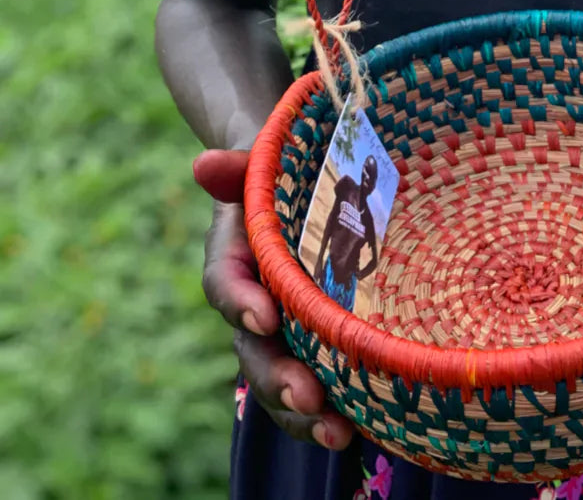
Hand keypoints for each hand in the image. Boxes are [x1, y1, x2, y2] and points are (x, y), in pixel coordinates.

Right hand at [193, 149, 355, 449]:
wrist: (309, 189)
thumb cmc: (285, 175)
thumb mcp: (264, 165)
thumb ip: (238, 167)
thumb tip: (204, 163)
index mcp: (235, 258)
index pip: (225, 284)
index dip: (241, 302)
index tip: (264, 316)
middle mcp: (254, 305)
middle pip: (254, 352)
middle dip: (278, 378)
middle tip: (307, 397)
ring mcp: (285, 334)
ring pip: (282, 382)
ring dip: (305, 413)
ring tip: (336, 433)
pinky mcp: (318, 349)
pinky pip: (317, 390)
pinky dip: (332, 414)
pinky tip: (364, 431)